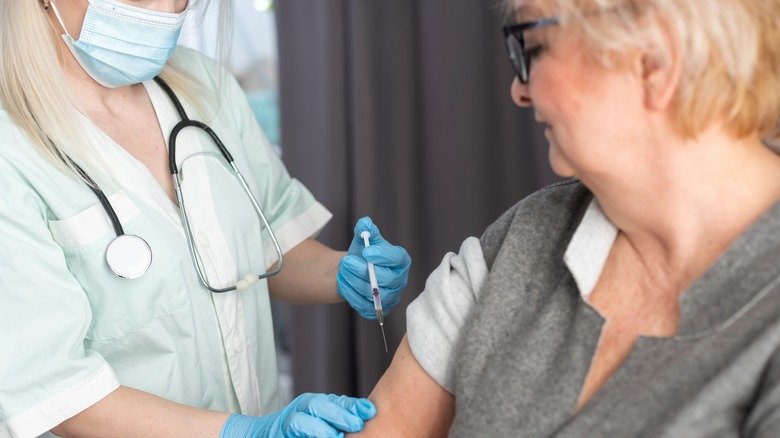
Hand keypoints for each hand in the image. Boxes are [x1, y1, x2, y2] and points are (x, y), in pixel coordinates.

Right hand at [220, 393, 375, 437]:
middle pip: (320, 405)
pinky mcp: (278, 432)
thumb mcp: (320, 420)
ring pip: (302, 419)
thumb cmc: (299, 430)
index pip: (336, 400)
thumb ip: (338, 417)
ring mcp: (287, 420)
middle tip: (357, 424)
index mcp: (314, 403)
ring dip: (320, 428)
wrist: (262, 435)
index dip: (352, 405)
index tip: (370, 411)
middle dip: (339, 414)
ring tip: (336, 436)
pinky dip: (305, 434)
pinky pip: (292, 432)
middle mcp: (301, 408)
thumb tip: (365, 416)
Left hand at [337, 217, 411, 318]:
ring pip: (374, 294)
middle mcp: (399, 281)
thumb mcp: (363, 240)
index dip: (384, 256)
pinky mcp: (377, 309)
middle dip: (365, 270)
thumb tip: (364, 223)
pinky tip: (343, 283)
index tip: (367, 251)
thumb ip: (365, 231)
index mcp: (401, 261)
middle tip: (347, 262)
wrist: (353, 271)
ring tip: (342, 271)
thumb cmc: (362, 255)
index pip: (398, 259)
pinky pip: (365, 306)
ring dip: (355, 281)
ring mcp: (390, 298)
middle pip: (387, 279)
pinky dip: (351, 294)